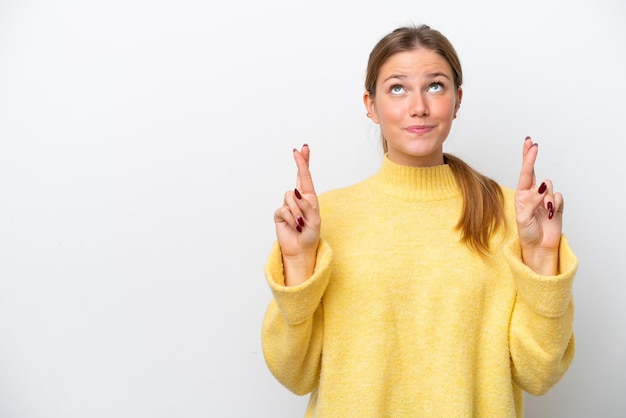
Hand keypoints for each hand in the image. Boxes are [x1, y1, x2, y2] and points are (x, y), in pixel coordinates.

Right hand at [273, 144, 320, 284]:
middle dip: (300, 163)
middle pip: (297, 178)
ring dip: (298, 211)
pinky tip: (295, 226)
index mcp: (309, 198)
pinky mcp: (280, 214)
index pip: (306, 178)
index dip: (304, 163)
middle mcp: (298, 199)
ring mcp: (288, 206)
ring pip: (290, 197)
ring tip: (302, 223)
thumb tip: (297, 193)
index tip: (303, 149)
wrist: (300, 250)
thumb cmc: (310, 235)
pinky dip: (292, 219)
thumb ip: (308, 206)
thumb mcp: (315, 221)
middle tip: (298, 150)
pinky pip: (284, 210)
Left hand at [514, 137, 562, 274]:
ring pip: (549, 185)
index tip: (530, 145)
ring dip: (547, 196)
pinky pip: (559, 196)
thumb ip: (533, 200)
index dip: (528, 159)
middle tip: (532, 144)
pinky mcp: (557, 204)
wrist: (539, 247)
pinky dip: (556, 203)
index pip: (525, 173)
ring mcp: (545, 198)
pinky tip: (552, 213)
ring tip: (545, 210)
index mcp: (521, 195)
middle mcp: (532, 193)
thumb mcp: (525, 217)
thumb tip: (542, 186)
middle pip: (533, 171)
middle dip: (532, 157)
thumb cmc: (527, 233)